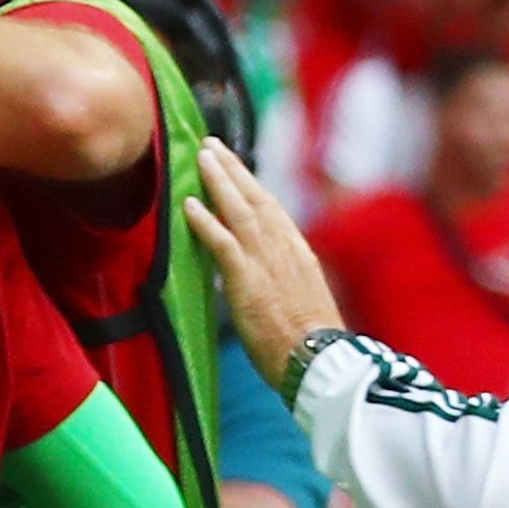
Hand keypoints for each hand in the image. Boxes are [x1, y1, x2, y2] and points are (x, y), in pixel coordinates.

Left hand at [181, 140, 346, 387]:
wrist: (320, 363)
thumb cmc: (311, 344)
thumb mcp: (302, 300)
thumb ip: (281, 280)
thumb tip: (259, 275)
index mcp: (299, 253)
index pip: (272, 209)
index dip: (251, 184)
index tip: (235, 165)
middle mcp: (285, 248)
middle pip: (256, 198)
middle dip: (232, 169)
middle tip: (211, 144)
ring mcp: (267, 262)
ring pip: (240, 209)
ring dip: (218, 180)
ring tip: (200, 156)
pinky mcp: (249, 280)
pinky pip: (223, 243)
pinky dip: (205, 221)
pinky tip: (188, 203)